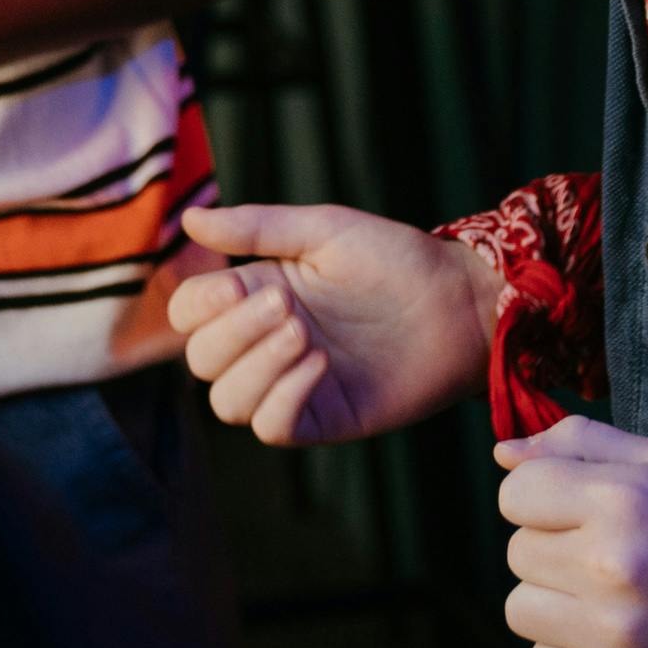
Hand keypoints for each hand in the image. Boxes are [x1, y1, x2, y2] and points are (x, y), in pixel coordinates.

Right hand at [168, 203, 495, 444]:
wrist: (458, 301)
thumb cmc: (396, 259)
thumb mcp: (325, 230)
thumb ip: (257, 227)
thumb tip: (190, 220)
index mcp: (257, 294)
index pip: (191, 313)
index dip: (198, 306)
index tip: (234, 286)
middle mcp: (265, 343)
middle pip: (202, 360)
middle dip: (233, 333)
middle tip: (289, 306)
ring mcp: (291, 384)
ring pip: (228, 401)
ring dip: (255, 368)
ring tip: (305, 335)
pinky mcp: (322, 417)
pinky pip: (273, 426)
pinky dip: (282, 398)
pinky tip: (319, 365)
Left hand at [496, 415, 647, 647]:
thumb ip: (579, 445)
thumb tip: (503, 454)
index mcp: (622, 500)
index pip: (516, 493)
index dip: (544, 493)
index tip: (581, 501)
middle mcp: (612, 568)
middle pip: (517, 554)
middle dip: (553, 545)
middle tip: (611, 546)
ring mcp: (616, 634)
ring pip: (523, 611)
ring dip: (554, 599)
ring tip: (611, 589)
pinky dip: (569, 646)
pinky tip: (616, 628)